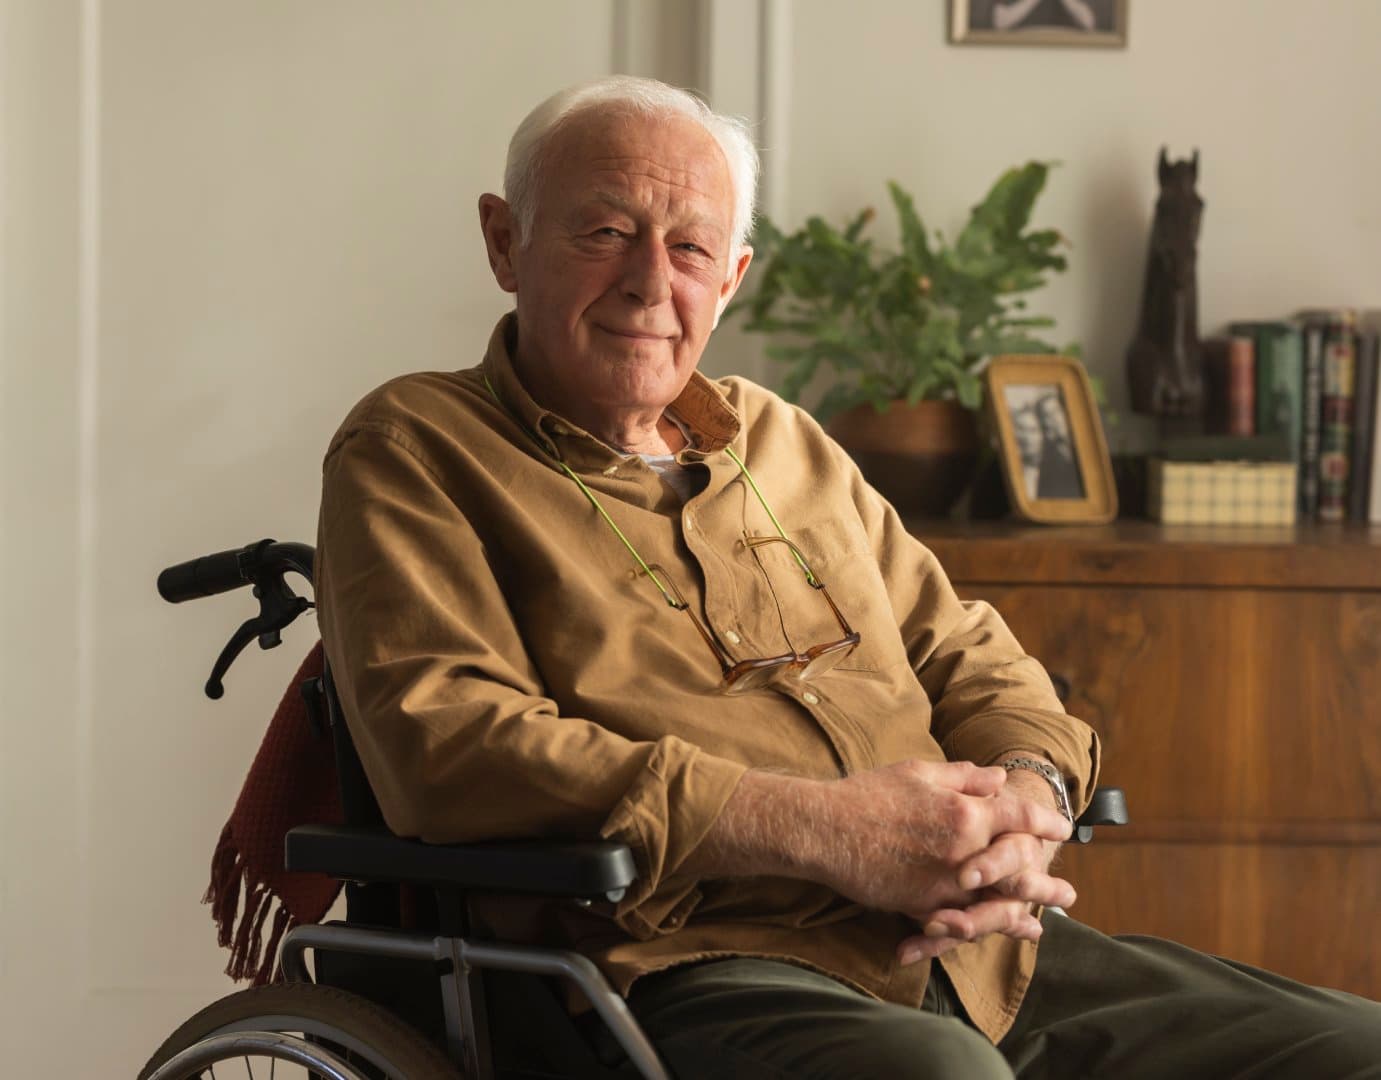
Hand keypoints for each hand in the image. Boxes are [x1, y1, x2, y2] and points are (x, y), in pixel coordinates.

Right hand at [814, 759, 1071, 935]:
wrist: (825, 829)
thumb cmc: (869, 794)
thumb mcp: (918, 772)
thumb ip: (963, 777)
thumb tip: (998, 780)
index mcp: (964, 813)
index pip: (1018, 818)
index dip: (1043, 823)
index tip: (1062, 829)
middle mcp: (962, 852)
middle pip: (1016, 870)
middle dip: (1044, 881)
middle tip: (1069, 894)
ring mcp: (942, 883)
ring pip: (992, 903)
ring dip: (1019, 914)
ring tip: (1038, 925)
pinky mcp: (920, 905)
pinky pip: (956, 922)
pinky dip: (977, 930)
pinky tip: (989, 935)